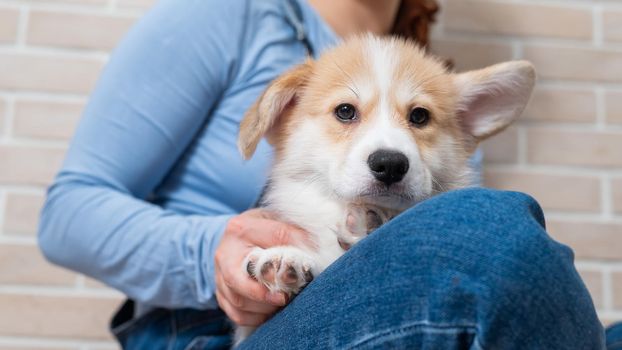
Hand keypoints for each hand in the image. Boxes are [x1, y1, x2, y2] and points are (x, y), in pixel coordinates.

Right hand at [214, 209, 311, 326]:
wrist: (237, 237)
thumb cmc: (263, 229)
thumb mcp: (277, 221)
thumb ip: (295, 231)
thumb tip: (321, 247)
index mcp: (241, 227)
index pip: (273, 239)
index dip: (294, 253)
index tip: (309, 267)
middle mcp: (225, 251)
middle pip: (239, 279)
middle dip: (265, 292)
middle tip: (286, 297)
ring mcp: (219, 274)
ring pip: (238, 300)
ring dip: (263, 307)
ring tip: (282, 302)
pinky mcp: (220, 292)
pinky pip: (235, 313)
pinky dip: (255, 318)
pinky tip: (270, 312)